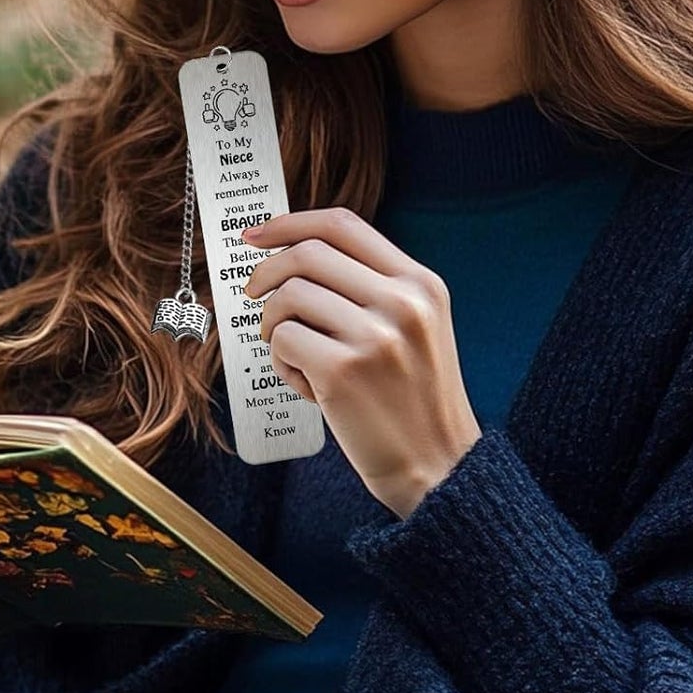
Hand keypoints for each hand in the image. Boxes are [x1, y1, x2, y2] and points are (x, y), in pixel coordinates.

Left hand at [240, 207, 481, 517]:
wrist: (439, 468)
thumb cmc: (412, 398)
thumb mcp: (416, 326)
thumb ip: (370, 286)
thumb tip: (293, 253)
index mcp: (420, 282)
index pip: (342, 224)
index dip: (290, 223)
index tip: (255, 236)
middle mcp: (402, 301)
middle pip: (307, 254)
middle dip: (265, 272)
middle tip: (253, 295)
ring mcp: (374, 335)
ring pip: (288, 297)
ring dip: (274, 326)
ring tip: (293, 356)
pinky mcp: (343, 371)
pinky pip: (283, 341)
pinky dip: (282, 363)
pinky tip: (307, 386)